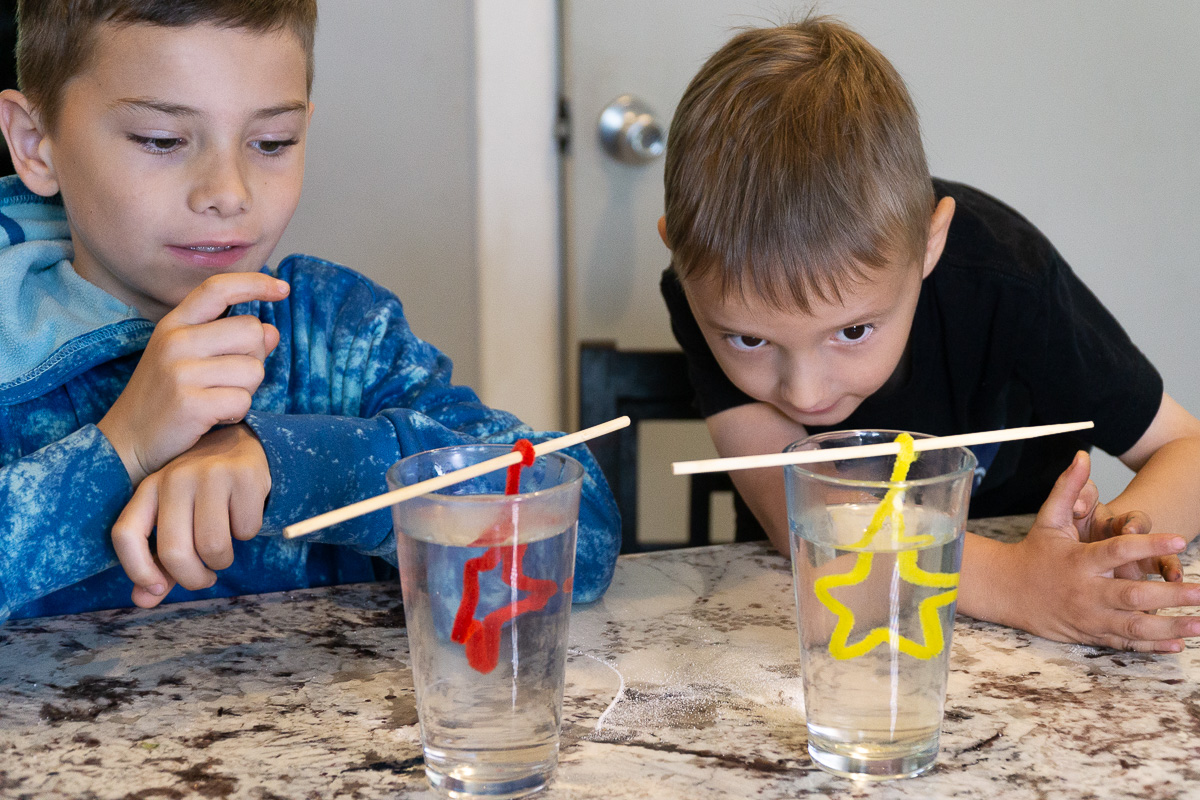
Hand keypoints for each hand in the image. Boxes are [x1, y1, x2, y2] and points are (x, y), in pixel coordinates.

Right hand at [98, 272, 288, 485]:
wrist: (126, 443)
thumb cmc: (166, 399)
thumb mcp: (191, 360)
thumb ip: (232, 343)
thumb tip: (272, 330)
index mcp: (174, 324)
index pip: (217, 288)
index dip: (254, 283)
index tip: (283, 288)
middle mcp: (175, 341)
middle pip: (252, 332)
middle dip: (254, 359)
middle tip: (228, 380)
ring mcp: (180, 372)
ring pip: (254, 369)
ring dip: (246, 390)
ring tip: (216, 399)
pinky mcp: (189, 403)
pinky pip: (243, 401)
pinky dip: (237, 413)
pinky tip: (213, 417)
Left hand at [111, 424, 271, 608]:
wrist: (243, 445)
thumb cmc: (203, 493)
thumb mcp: (176, 519)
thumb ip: (158, 561)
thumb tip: (143, 601)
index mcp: (149, 488)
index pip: (126, 534)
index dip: (138, 570)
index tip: (157, 588)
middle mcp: (175, 477)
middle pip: (174, 552)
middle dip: (194, 578)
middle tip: (205, 577)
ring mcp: (211, 474)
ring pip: (213, 547)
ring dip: (223, 561)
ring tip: (224, 548)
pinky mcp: (245, 476)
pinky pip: (245, 530)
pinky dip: (248, 534)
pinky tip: (243, 518)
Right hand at [998, 450, 1199, 651]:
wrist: (1006, 591)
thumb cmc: (1034, 552)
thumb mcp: (1048, 519)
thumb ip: (1068, 488)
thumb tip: (1082, 456)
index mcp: (1078, 561)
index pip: (1117, 551)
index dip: (1148, 544)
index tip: (1179, 538)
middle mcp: (1085, 591)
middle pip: (1132, 595)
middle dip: (1171, 595)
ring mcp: (1089, 616)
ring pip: (1134, 625)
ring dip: (1170, 626)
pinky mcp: (1091, 633)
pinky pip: (1126, 643)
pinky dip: (1153, 646)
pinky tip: (1178, 643)